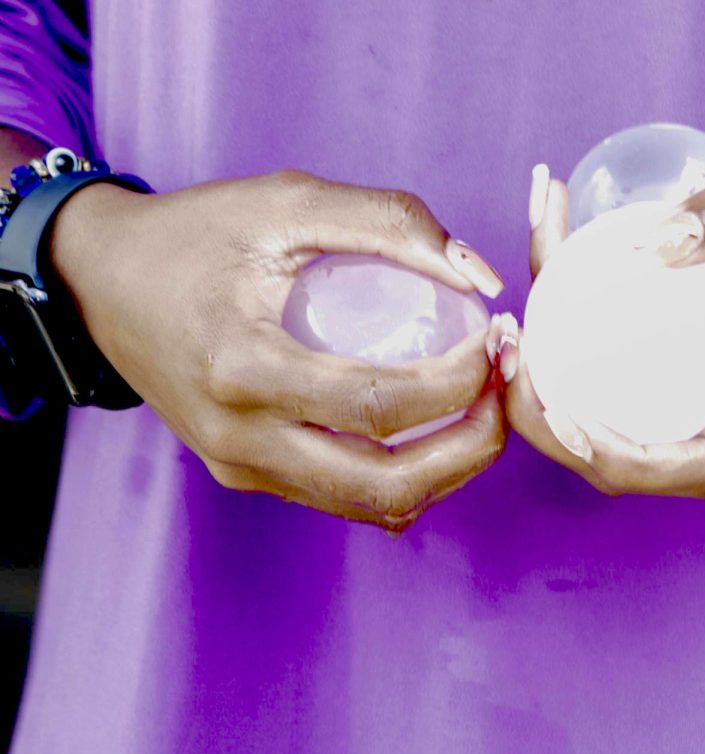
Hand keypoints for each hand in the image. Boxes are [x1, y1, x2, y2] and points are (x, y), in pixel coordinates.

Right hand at [50, 170, 507, 531]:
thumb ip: (389, 221)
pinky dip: (402, 477)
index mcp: (244, 368)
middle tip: (505, 392)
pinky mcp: (244, 473)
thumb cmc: (197, 233)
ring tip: (481, 409)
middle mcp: (239, 437)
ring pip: (368, 505)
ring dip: (444, 470)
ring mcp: (240, 466)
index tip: (497, 340)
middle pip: (383, 485)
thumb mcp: (287, 200)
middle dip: (469, 448)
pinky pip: (341, 497)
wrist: (103, 281)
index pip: (379, 407)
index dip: (458, 383)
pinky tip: (434, 431)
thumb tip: (480, 277)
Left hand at [496, 113, 704, 496]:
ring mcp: (703, 363)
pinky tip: (545, 245)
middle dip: (565, 437)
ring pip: (617, 404)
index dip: (630, 465)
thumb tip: (655, 245)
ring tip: (508, 330)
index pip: (704, 463)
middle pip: (643, 453)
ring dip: (553, 384)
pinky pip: (615, 349)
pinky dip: (568, 316)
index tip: (570, 422)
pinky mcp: (681, 332)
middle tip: (511, 370)